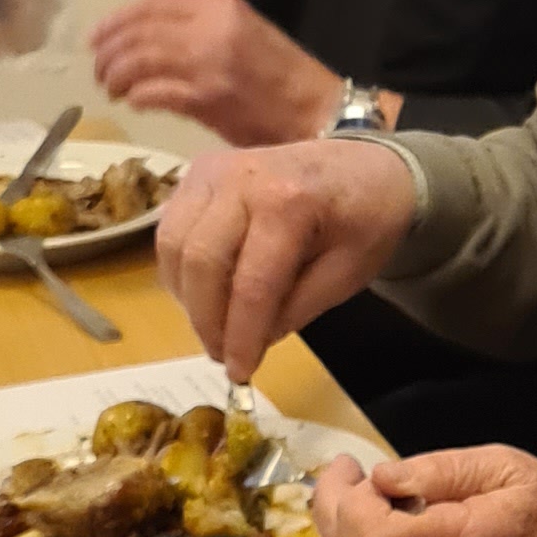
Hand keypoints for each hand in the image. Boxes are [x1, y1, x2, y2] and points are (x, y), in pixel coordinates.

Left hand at [90, 0, 342, 145]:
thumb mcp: (246, 35)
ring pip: (139, 60)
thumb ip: (203, 30)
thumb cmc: (285, 81)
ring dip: (116, 76)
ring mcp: (209, 63)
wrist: (321, 114)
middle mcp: (213, 28)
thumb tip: (152, 42)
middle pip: (139, 31)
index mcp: (222, 6)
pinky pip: (154, 93)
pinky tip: (134, 103)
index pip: (153, 4)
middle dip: (109, 51)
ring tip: (111, 89)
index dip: (117, 20)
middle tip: (99, 70)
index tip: (97, 37)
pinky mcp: (208, 99)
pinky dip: (137, 97)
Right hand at [159, 138, 419, 373]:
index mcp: (289, 201)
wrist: (366, 164)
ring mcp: (213, 170)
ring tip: (214, 326)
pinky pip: (171, 230)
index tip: (240, 372)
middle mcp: (241, 178)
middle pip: (202, 263)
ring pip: (175, 247)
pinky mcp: (197, 173)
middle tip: (222, 354)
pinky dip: (180, 269)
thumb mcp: (349, 271)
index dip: (241, 335)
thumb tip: (252, 341)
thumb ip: (298, 308)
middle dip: (207, 320)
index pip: (252, 284)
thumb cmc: (365, 218)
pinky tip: (204, 293)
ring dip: (187, 297)